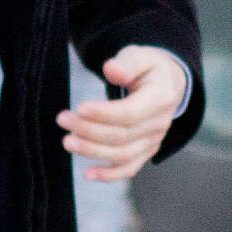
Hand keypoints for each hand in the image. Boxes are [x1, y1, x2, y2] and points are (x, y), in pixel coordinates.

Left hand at [60, 45, 188, 183]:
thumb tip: (111, 70)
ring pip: (122, 155)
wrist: (168, 84)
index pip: (130, 113)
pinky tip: (88, 174)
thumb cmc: (149, 68)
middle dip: (89, 130)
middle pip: (122, 136)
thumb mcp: (140, 56)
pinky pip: (129, 168)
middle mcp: (160, 124)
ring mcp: (153, 141)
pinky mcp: (146, 151)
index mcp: (161, 98)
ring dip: (92, 151)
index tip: (79, 108)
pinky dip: (110, 175)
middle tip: (63, 119)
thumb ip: (127, 62)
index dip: (103, 114)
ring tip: (68, 141)